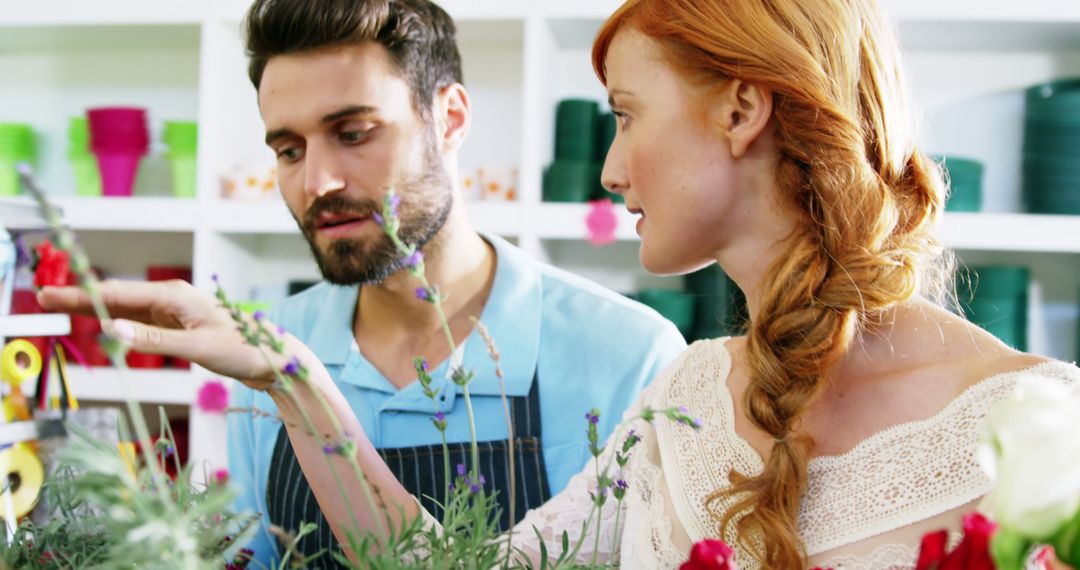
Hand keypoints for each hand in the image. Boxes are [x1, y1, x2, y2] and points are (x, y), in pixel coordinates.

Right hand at [39, 279, 280, 389]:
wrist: (271, 359)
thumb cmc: (241, 350)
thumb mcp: (196, 348)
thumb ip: (153, 340)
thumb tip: (111, 329)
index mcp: (174, 295)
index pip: (118, 294)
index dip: (81, 295)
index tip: (49, 296)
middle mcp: (172, 298)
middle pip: (117, 298)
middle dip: (80, 298)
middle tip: (42, 300)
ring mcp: (174, 312)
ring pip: (126, 309)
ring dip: (95, 309)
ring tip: (61, 308)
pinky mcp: (178, 326)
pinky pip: (140, 322)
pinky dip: (117, 322)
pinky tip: (100, 323)